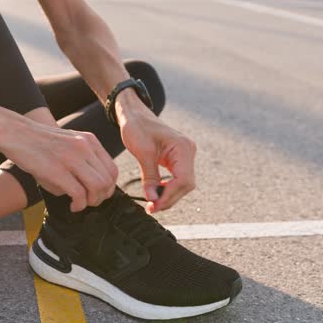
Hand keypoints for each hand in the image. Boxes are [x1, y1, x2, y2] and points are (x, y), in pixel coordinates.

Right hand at [0, 120, 117, 211]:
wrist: (14, 133)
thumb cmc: (38, 143)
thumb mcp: (67, 144)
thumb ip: (83, 162)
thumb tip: (90, 189)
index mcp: (89, 141)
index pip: (112, 169)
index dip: (109, 187)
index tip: (98, 195)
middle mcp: (84, 147)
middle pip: (107, 181)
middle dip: (101, 197)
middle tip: (89, 203)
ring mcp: (72, 158)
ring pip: (97, 188)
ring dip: (91, 202)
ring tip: (80, 205)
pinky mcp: (57, 170)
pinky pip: (79, 194)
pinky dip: (79, 205)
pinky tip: (72, 206)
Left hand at [118, 94, 195, 212]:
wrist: (134, 114)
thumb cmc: (138, 126)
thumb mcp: (142, 152)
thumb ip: (150, 177)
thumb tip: (152, 199)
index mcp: (183, 147)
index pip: (183, 180)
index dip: (169, 195)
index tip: (154, 205)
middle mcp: (188, 152)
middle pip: (185, 185)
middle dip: (169, 198)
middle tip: (151, 208)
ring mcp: (184, 156)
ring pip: (182, 184)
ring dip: (168, 195)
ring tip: (152, 202)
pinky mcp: (178, 159)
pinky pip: (177, 179)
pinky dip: (167, 188)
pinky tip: (155, 192)